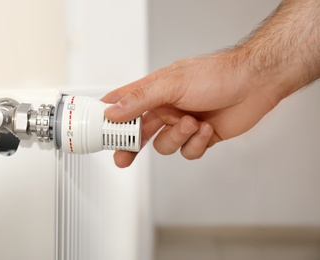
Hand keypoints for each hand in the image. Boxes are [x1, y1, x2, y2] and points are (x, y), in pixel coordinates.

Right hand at [102, 52, 278, 166]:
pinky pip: (188, 152)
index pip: (124, 102)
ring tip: (192, 123)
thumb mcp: (172, 84)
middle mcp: (166, 108)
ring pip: (165, 145)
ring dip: (178, 137)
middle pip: (139, 132)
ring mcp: (182, 124)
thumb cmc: (217, 75)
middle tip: (122, 158)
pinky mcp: (200, 137)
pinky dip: (197, 143)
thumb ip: (141, 99)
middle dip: (131, 146)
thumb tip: (113, 110)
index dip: (108, 115)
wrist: (255, 84)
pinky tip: (206, 129)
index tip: (95, 128)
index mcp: (155, 91)